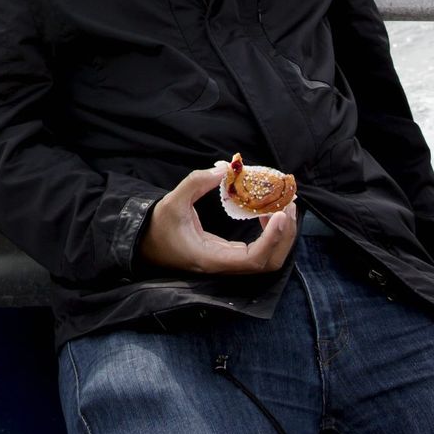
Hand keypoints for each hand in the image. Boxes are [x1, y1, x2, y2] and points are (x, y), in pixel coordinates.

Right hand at [140, 164, 297, 273]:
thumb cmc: (158, 226)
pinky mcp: (231, 257)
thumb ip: (197, 182)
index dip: (273, 239)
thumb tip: (225, 168)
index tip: (279, 213)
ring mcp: (230, 264)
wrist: (145, 244)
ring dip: (282, 234)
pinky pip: (260, 250)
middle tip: (288, 204)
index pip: (254, 259)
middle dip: (285, 235)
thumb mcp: (172, 201)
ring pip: (268, 259)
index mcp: (212, 258)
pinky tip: (269, 212)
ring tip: (284, 205)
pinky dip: (272, 233)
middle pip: (269, 263)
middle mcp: (225, 266)